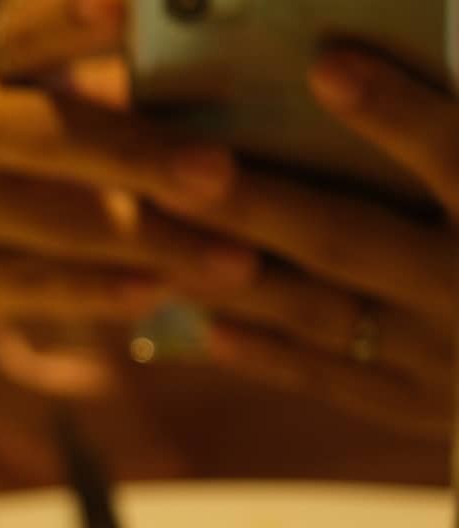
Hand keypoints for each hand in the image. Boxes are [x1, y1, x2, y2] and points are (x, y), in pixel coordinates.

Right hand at [0, 0, 259, 406]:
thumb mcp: (23, 95)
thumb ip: (107, 72)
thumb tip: (249, 56)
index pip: (30, 31)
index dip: (73, 16)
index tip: (127, 5)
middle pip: (50, 137)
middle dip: (139, 156)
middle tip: (222, 175)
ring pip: (55, 226)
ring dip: (151, 244)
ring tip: (236, 263)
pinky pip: (33, 287)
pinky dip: (100, 293)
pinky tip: (159, 295)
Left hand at [153, 46, 457, 440]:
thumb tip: (346, 73)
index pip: (457, 157)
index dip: (395, 112)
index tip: (326, 62)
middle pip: (351, 239)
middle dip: (260, 204)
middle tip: (183, 164)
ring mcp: (449, 364)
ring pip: (321, 312)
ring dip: (232, 274)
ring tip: (155, 229)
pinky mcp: (426, 410)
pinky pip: (332, 378)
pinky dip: (267, 352)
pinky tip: (204, 324)